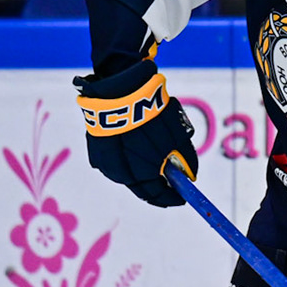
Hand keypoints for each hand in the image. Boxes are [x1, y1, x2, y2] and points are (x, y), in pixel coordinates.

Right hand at [74, 58, 197, 206]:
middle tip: (168, 185)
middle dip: (156, 189)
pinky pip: (114, 163)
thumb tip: (190, 174)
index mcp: (143, 171)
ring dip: (140, 175)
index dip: (171, 197)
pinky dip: (126, 162)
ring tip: (152, 166)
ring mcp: (106, 162)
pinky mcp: (96, 150)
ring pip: (126, 176)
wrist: (119, 88)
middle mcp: (122, 172)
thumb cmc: (152, 111)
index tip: (181, 197)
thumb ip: (185, 158)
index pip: (159, 194)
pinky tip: (134, 153)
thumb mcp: (177, 134)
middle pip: (141, 189)